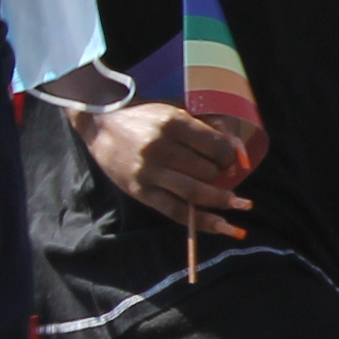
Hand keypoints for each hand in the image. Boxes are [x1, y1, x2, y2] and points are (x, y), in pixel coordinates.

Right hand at [77, 99, 255, 242]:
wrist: (100, 126)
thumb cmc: (145, 118)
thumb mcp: (175, 113)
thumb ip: (207, 127)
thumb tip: (239, 150)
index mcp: (172, 123)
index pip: (215, 146)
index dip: (229, 157)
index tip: (229, 160)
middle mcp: (160, 148)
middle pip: (207, 171)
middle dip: (221, 177)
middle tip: (222, 176)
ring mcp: (149, 173)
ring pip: (195, 193)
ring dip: (220, 201)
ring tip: (238, 205)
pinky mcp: (140, 192)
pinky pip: (176, 211)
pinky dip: (202, 222)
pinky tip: (222, 226)